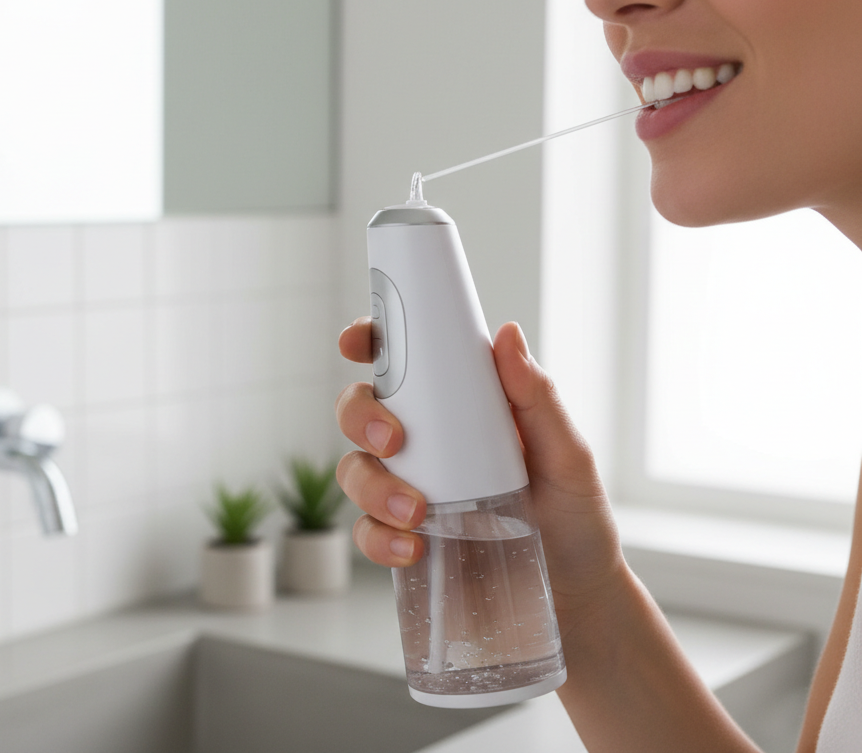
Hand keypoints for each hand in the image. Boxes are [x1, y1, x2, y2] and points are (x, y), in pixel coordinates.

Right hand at [334, 317, 625, 630]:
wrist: (579, 598)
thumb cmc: (577, 518)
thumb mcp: (567, 456)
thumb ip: (537, 398)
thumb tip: (508, 335)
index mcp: (459, 406)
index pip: (403, 360)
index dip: (369, 340)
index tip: (354, 343)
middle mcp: (425, 443)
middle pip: (359, 409)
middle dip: (360, 417)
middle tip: (393, 441)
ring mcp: (408, 490)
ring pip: (354, 470)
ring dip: (372, 486)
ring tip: (415, 512)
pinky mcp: (403, 539)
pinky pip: (366, 531)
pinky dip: (378, 537)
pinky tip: (411, 548)